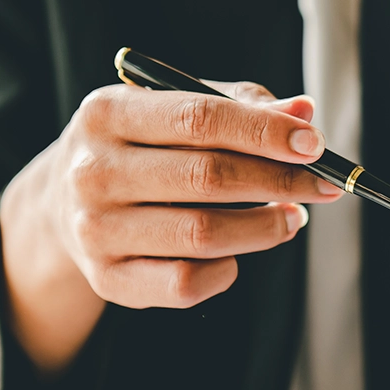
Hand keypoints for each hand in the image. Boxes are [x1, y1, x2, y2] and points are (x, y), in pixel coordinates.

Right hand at [0, 80, 341, 374]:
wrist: (66, 201)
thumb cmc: (144, 146)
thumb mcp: (177, 110)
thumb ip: (242, 107)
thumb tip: (303, 114)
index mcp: (107, 113)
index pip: (200, 117)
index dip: (264, 132)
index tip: (314, 145)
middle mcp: (92, 171)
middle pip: (207, 177)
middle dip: (279, 182)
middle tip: (323, 185)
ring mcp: (95, 229)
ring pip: (204, 234)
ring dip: (265, 228)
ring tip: (292, 218)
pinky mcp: (108, 279)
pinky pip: (187, 282)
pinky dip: (228, 269)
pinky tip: (238, 253)